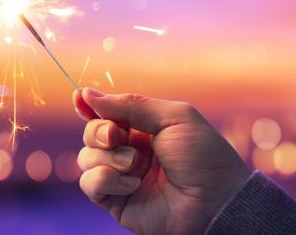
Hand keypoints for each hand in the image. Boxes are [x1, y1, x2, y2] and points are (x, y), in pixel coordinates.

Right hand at [74, 88, 250, 234]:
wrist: (215, 201)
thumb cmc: (203, 156)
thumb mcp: (173, 117)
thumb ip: (130, 104)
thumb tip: (86, 94)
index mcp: (143, 129)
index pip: (106, 114)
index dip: (89, 106)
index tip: (80, 99)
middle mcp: (128, 151)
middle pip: (91, 133)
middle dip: (100, 131)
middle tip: (118, 136)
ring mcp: (120, 177)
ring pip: (86, 158)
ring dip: (108, 157)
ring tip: (136, 165)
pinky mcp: (114, 201)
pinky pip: (89, 183)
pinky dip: (106, 179)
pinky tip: (133, 184)